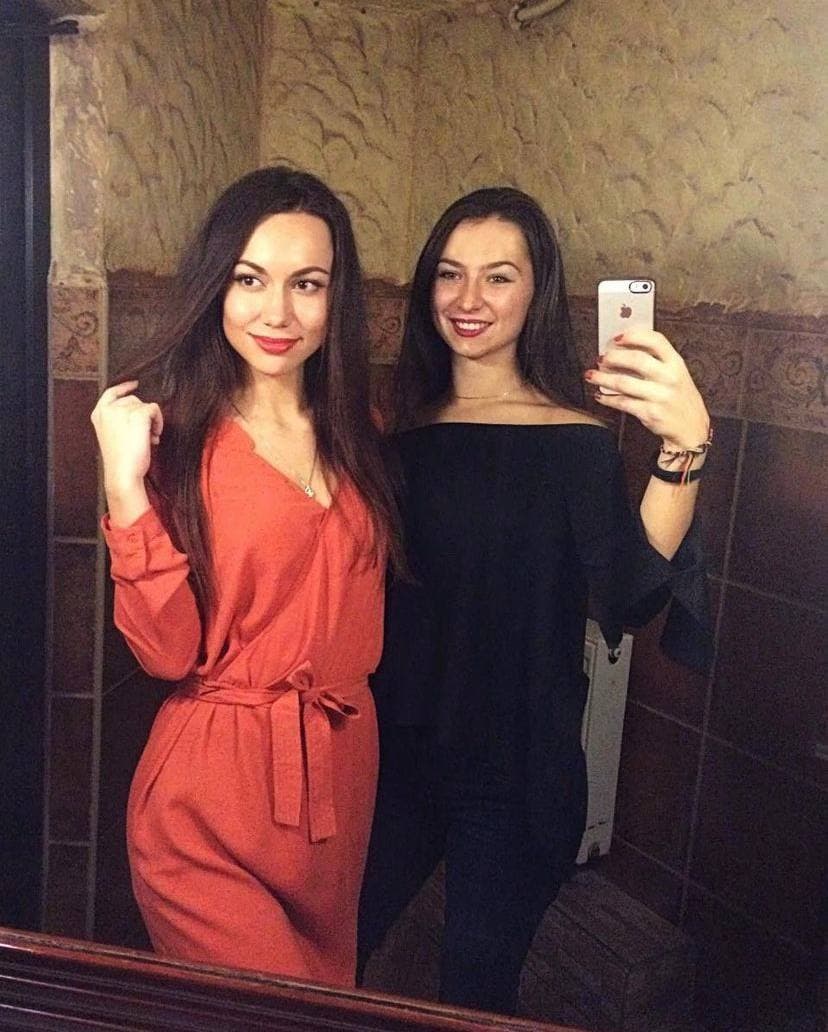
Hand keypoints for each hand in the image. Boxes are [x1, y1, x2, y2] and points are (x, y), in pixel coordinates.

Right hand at [90, 381, 163, 497]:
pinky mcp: (137, 414)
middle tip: (144, 435)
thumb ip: (120, 421)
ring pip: (146, 406)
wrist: (122, 473)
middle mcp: (108, 409)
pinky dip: (159, 422)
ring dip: (151, 422)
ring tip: (148, 439)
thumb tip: (142, 412)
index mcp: (99, 414)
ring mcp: (122, 410)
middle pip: (134, 400)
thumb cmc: (120, 460)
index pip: (111, 392)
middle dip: (142, 415)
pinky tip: (154, 437)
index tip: (135, 384)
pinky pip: (155, 409)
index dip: (124, 387)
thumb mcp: (114, 436)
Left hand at [585, 330, 708, 448]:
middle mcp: (669, 378)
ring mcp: (660, 396)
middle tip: (600, 358)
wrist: (691, 428)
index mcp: (677, 364)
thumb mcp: (677, 374)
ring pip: (624, 382)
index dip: (634, 336)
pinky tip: (600, 395)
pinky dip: (607, 399)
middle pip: (636, 360)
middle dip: (613, 357)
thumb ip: (657, 361)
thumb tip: (624, 349)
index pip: (656, 341)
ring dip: (603, 378)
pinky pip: (622, 402)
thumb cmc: (679, 398)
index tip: (617, 337)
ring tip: (591, 375)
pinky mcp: (650, 413)